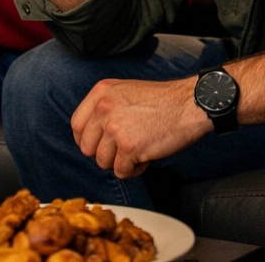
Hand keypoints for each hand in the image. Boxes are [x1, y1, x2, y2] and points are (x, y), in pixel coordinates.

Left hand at [70, 78, 211, 178]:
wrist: (188, 104)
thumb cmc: (163, 101)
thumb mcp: (126, 92)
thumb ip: (106, 107)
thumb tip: (93, 133)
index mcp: (101, 92)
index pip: (76, 124)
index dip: (86, 139)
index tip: (98, 145)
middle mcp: (104, 108)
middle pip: (86, 147)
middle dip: (103, 154)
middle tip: (122, 151)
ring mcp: (115, 127)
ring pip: (102, 161)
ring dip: (120, 163)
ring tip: (138, 152)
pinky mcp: (129, 146)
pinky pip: (120, 171)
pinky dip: (133, 170)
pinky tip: (145, 159)